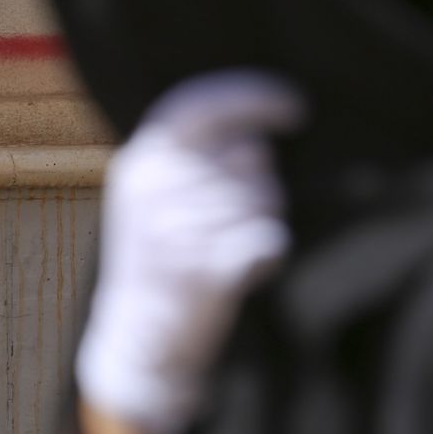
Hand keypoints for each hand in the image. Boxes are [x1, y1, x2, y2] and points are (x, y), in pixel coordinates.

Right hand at [76, 71, 303, 433]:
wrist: (138, 336)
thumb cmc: (154, 259)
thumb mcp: (149, 194)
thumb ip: (188, 156)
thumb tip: (258, 136)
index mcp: (140, 162)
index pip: (199, 106)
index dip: (251, 97)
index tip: (294, 107)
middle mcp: (155, 188)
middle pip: (248, 155)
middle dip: (261, 182)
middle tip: (245, 213)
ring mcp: (178, 228)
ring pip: (265, 198)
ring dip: (264, 219)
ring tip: (234, 244)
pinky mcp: (205, 270)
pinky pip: (269, 239)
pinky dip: (269, 252)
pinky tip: (249, 266)